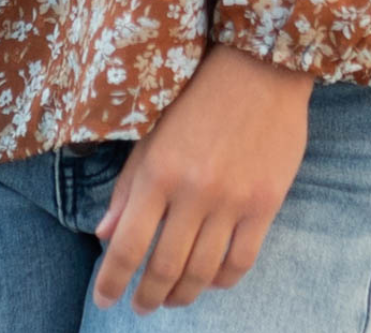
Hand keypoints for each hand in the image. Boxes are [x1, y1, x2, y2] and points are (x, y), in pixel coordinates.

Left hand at [91, 43, 312, 315]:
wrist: (260, 65)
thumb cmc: (198, 92)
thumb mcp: (153, 130)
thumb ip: (129, 184)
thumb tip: (104, 233)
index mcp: (158, 170)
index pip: (127, 244)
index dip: (112, 280)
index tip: (105, 299)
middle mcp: (193, 191)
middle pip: (165, 267)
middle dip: (147, 296)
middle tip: (140, 306)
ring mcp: (232, 201)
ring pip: (202, 272)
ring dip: (182, 295)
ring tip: (171, 299)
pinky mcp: (265, 204)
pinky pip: (241, 261)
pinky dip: (221, 281)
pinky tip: (209, 280)